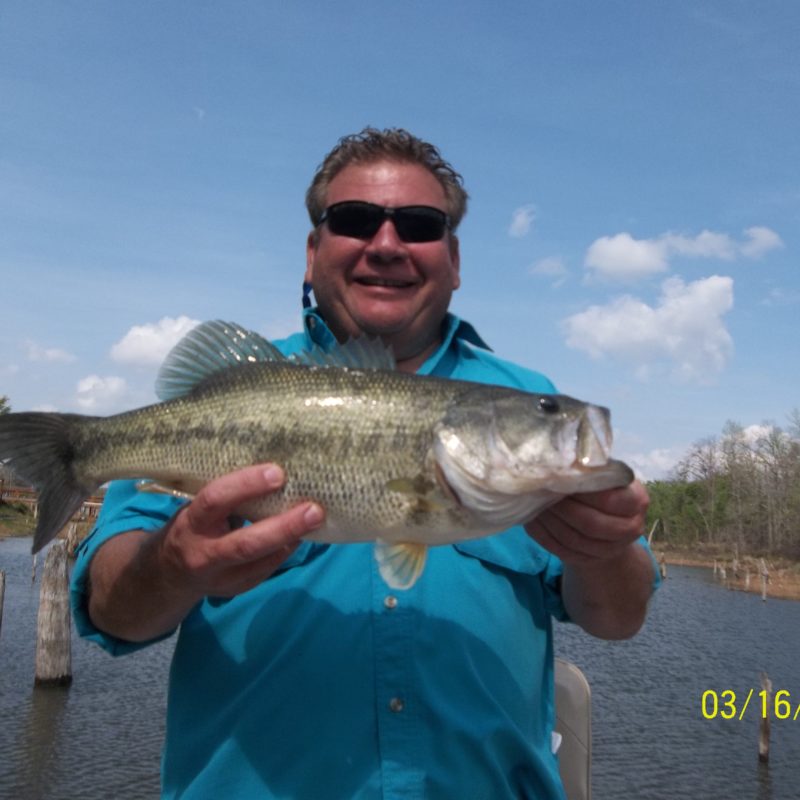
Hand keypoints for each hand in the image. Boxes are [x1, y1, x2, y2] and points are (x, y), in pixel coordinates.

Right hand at [156, 463, 324, 598]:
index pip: (215, 500)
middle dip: (284, 526)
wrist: (168, 574)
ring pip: (260, 561)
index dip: (246, 485)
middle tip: (314, 509)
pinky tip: (301, 535)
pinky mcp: (236, 590)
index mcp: (191, 523)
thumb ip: (227, 495)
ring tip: (317, 519)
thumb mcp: (198, 507)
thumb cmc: (193, 525)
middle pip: (246, 543)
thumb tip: (274, 471)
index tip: (278, 472)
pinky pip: (266, 569)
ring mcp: (220, 578)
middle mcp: (203, 554)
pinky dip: (286, 550)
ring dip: (292, 539)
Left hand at [524, 479, 648, 567]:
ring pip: (574, 540)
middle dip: (562, 509)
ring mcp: (612, 549)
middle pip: (591, 524)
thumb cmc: (603, 486)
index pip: (608, 500)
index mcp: (637, 500)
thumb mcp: (604, 472)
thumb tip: (562, 464)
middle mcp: (631, 528)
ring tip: (535, 504)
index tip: (559, 479)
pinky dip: (544, 536)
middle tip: (542, 493)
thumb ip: (591, 470)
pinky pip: (563, 551)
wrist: (607, 516)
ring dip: (550, 522)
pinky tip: (533, 520)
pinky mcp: (590, 560)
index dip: (581, 492)